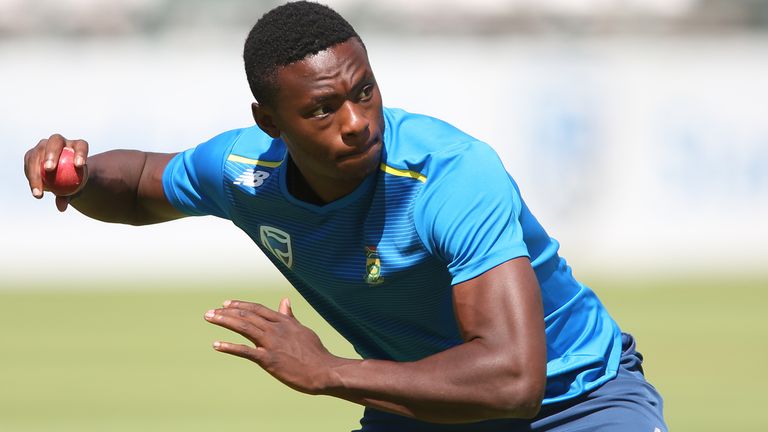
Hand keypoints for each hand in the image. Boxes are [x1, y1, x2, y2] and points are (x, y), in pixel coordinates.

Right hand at [24, 134, 88, 210]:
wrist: (64, 177)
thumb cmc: (75, 182)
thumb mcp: (76, 189)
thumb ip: (70, 195)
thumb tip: (61, 207)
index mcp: (77, 145)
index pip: (81, 146)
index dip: (80, 153)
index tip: (79, 165)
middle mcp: (60, 141)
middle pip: (55, 141)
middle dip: (51, 153)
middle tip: (50, 169)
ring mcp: (44, 145)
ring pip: (38, 152)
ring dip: (36, 170)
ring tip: (39, 189)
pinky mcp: (33, 153)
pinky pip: (29, 163)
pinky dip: (31, 176)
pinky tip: (35, 190)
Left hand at [204, 298, 343, 394]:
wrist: (324, 371)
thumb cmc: (315, 353)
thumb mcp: (302, 330)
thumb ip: (290, 317)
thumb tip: (285, 300)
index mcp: (284, 322)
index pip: (257, 309)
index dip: (241, 305)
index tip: (226, 304)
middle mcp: (276, 329)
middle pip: (247, 316)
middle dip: (226, 312)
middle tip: (210, 312)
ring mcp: (272, 343)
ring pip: (244, 327)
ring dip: (224, 321)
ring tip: (209, 318)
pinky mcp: (269, 360)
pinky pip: (246, 351)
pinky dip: (229, 347)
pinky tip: (216, 344)